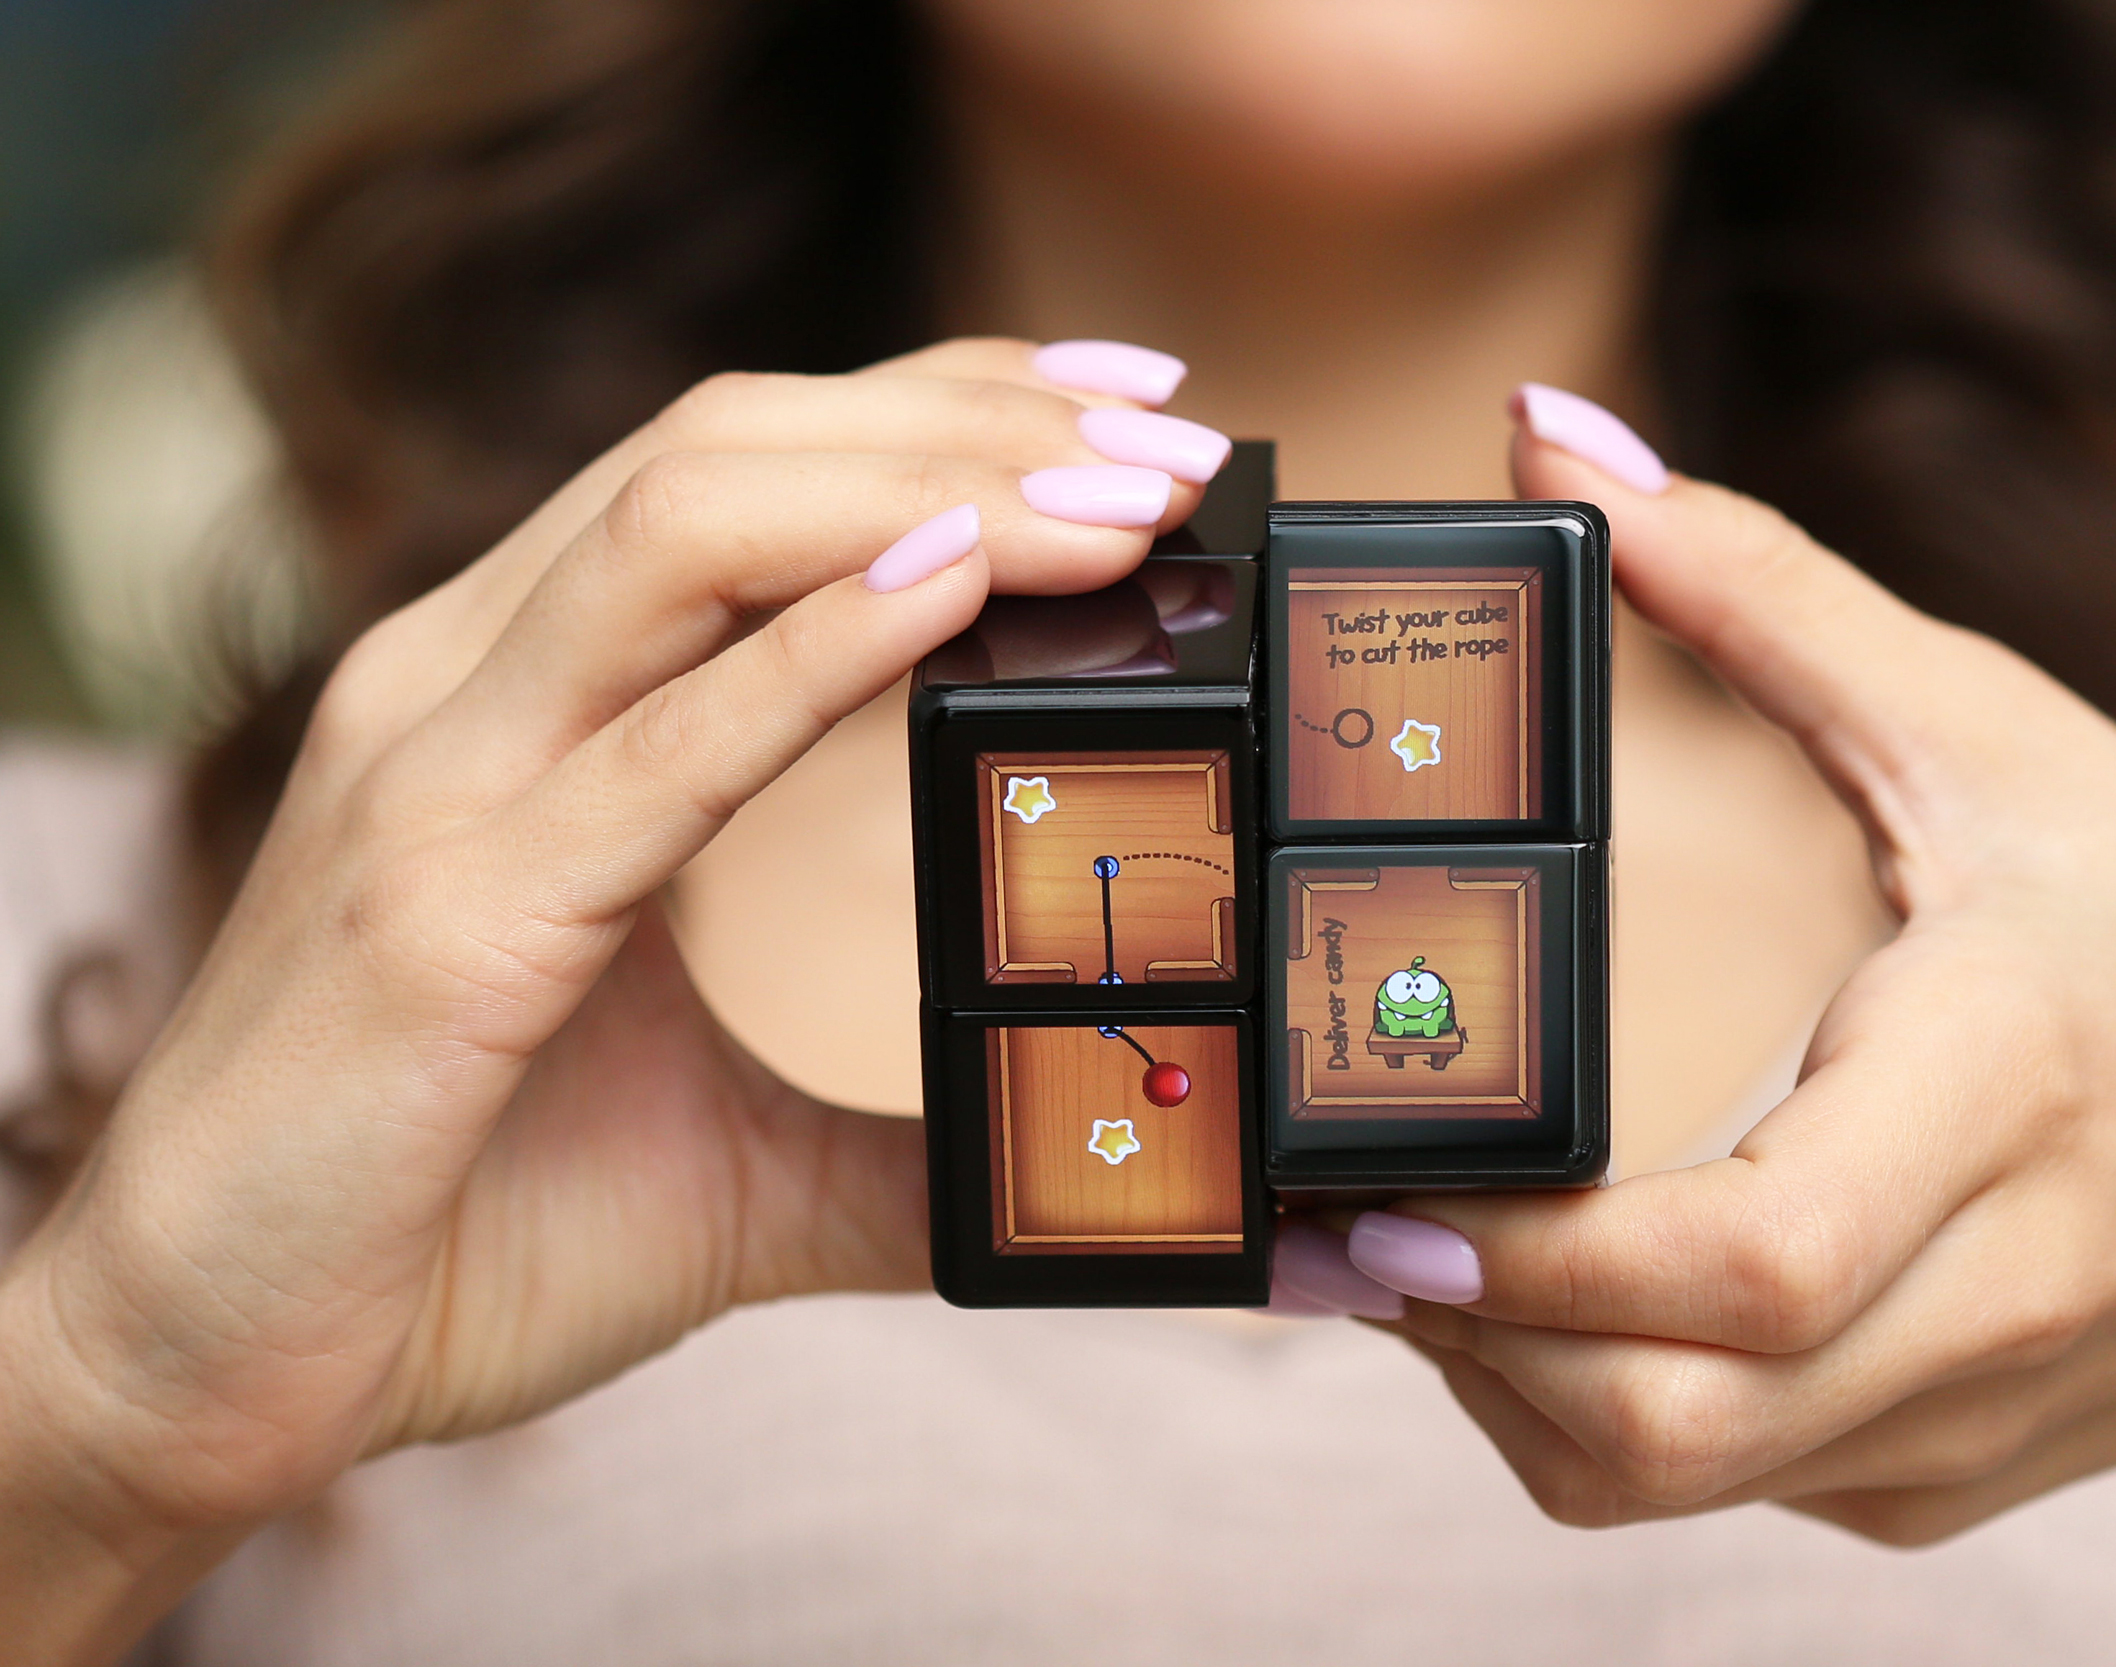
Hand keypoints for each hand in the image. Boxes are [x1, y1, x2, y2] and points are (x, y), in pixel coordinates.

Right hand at [0, 338, 1224, 1662]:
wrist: (193, 1369)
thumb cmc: (440, 1238)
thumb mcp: (722, 1161)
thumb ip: (895, 1135)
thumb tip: (1072, 1154)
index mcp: (524, 704)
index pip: (744, 472)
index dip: (940, 404)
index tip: (1128, 400)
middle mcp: (467, 692)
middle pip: (730, 448)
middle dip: (971, 419)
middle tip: (1177, 438)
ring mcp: (439, 780)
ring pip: (688, 528)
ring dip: (931, 490)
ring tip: (1124, 497)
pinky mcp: (444, 914)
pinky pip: (656, 743)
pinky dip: (815, 650)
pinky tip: (957, 587)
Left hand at [1344, 393, 2115, 1545]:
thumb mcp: (1995, 733)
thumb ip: (1765, 591)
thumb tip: (1559, 440)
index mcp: (2006, 1091)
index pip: (1753, 1258)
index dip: (1537, 1252)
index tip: (1385, 1178)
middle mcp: (1984, 1293)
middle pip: (1665, 1417)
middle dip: (1457, 1331)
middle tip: (1333, 1206)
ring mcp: (1951, 1417)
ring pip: (1657, 1478)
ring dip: (1493, 1381)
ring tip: (1412, 1239)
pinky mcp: (1925, 1481)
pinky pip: (1706, 1483)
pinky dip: (1585, 1404)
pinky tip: (1538, 1294)